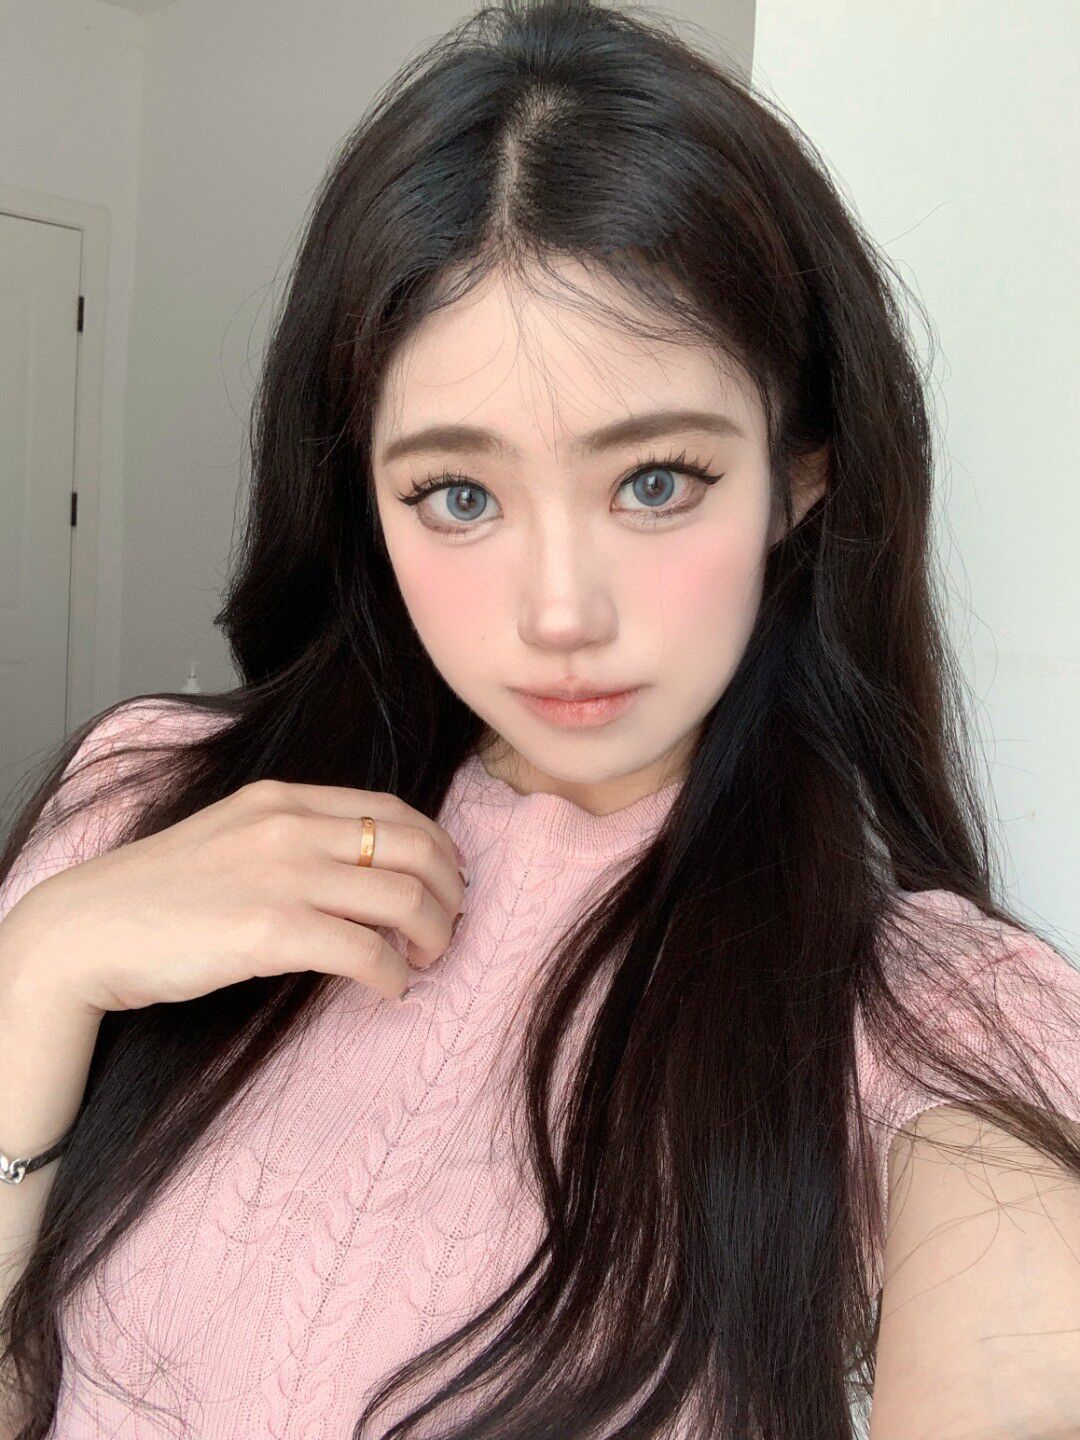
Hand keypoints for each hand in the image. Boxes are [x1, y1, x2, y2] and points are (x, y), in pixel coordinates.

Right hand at [8, 778, 466, 1012]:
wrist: (89, 928)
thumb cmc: (160, 892)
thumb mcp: (233, 836)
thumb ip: (294, 840)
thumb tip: (361, 875)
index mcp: (283, 799)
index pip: (392, 809)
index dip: (436, 846)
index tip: (445, 880)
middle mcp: (291, 826)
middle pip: (414, 846)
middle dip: (449, 889)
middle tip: (448, 925)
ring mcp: (282, 876)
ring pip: (402, 897)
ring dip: (432, 934)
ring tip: (425, 960)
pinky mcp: (270, 931)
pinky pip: (366, 952)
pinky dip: (393, 975)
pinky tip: (389, 989)